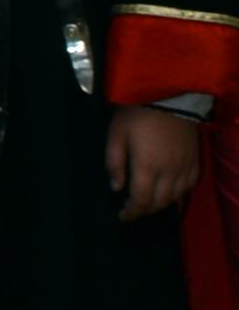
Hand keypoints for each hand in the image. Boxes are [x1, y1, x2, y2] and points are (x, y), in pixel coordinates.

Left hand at [110, 105, 203, 219]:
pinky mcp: (194, 158)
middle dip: (145, 210)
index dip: (131, 212)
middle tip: (134, 210)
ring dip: (161, 204)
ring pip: (175, 197)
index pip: (141, 200)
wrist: (169, 93)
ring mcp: (184, 166)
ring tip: (149, 203)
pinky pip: (190, 185)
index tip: (122, 216)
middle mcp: (169, 171)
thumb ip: (114, 162)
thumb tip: (116, 188)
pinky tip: (171, 193)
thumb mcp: (116, 132)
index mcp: (147, 166)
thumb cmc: (137, 112)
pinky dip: (179, 194)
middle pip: (159, 202)